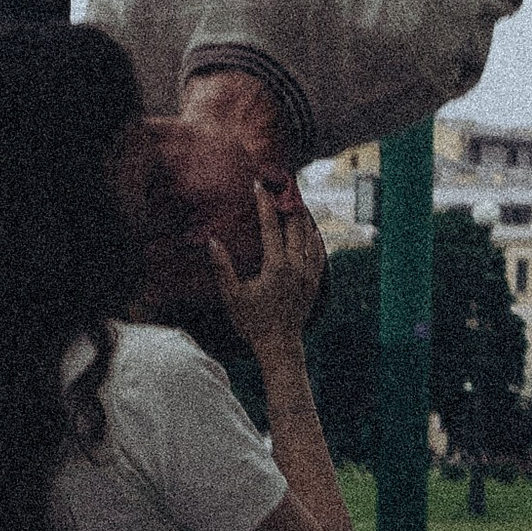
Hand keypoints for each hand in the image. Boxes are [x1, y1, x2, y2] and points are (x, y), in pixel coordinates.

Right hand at [205, 180, 325, 352]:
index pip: (270, 226)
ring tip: (297, 201)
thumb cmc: (252, 322)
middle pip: (295, 225)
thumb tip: (212, 241)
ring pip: (310, 237)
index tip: (258, 185)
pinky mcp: (314, 284)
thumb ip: (222, 267)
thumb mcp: (232, 296)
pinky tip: (313, 232)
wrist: (280, 346)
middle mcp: (296, 266)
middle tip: (282, 184)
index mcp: (276, 266)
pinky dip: (315, 240)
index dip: (264, 203)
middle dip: (288, 203)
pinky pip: (318, 255)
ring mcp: (308, 274)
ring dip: (303, 218)